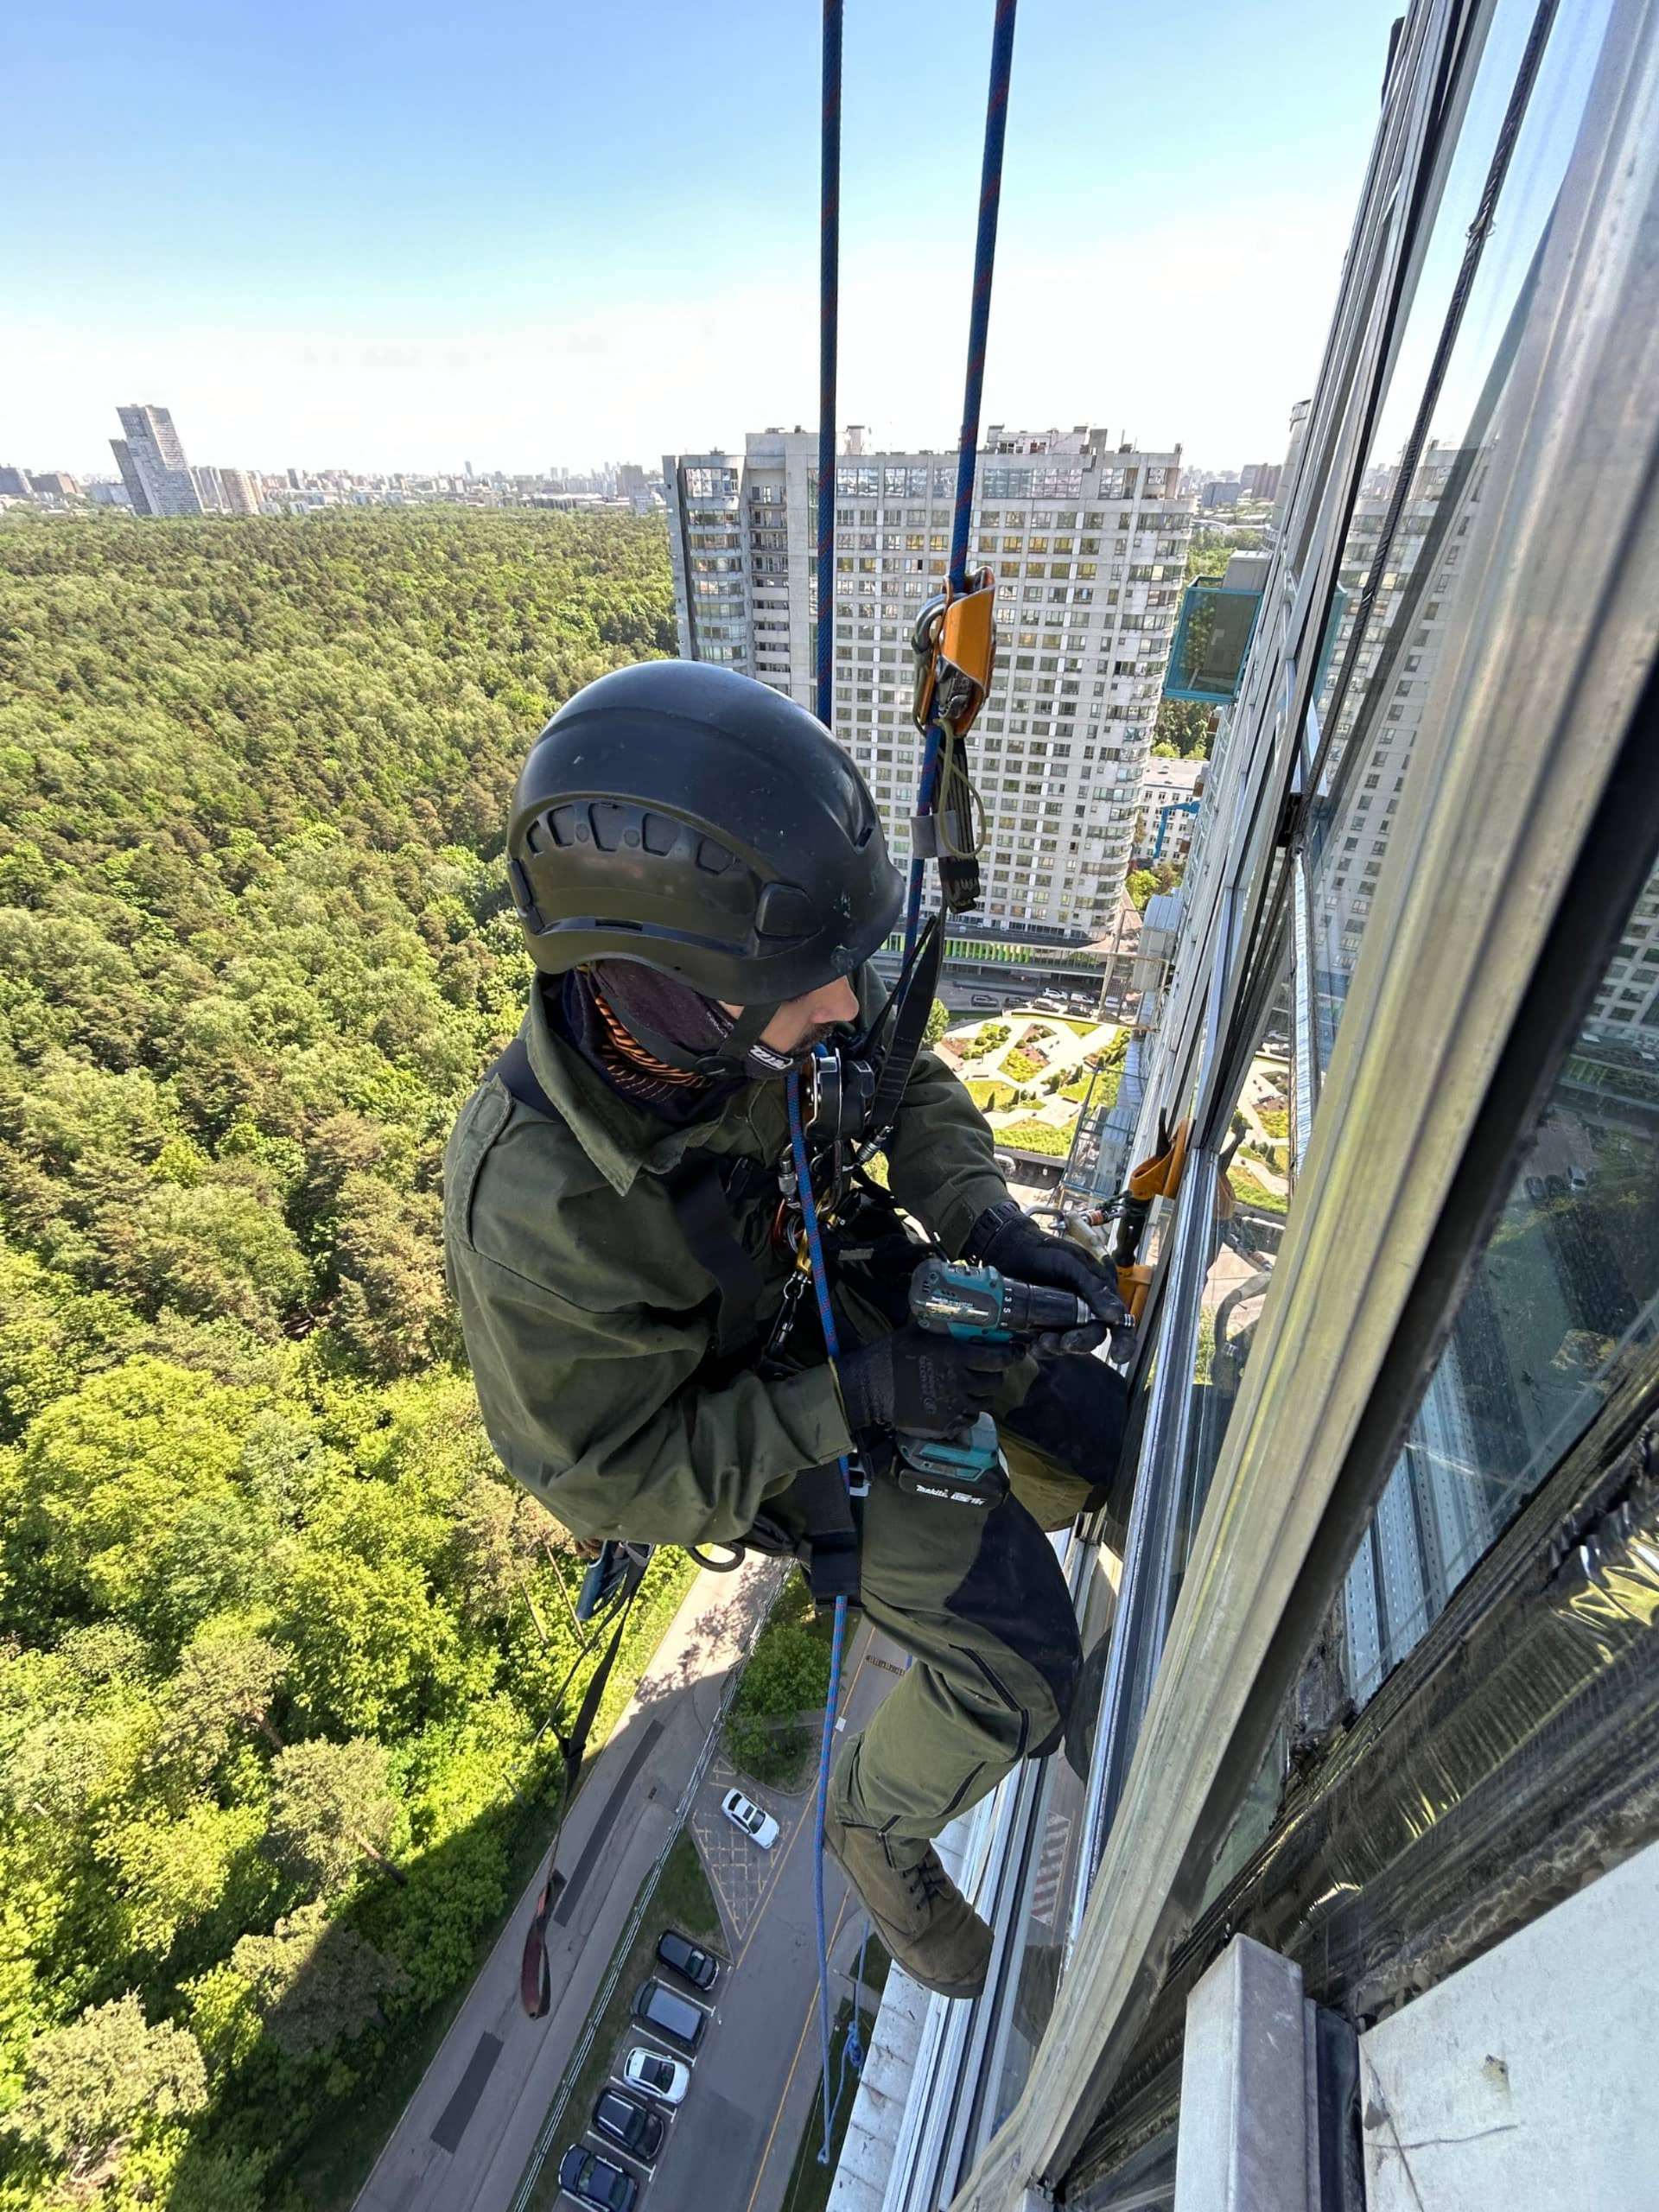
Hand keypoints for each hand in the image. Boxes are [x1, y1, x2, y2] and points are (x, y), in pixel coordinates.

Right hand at [837, 1326, 1016, 1440]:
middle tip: (986, 1370)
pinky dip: (967, 1412)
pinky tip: (956, 1404)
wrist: (870, 1389)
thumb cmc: (892, 1355)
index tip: (1016, 1351)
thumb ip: (943, 1330)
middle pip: (995, 1382)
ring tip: (969, 1388)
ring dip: (981, 1394)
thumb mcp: (917, 1333)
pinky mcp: (946, 1426)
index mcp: (955, 1357)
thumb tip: (961, 1319)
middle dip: (994, 1375)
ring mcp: (954, 1408)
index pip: (998, 1358)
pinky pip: (969, 1419)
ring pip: (984, 1402)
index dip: (1011, 1354)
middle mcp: (960, 1383)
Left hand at [966, 1200, 1133, 1359]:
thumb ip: (1094, 1287)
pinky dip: (1042, 1347)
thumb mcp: (1072, 1263)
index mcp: (1100, 1292)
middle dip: (1080, 1342)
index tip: (1119, 1355)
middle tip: (1064, 1342)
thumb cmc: (1044, 1250)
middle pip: (1093, 1336)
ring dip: (1058, 1347)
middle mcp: (1086, 1308)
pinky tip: (1032, 1342)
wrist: (1009, 1249)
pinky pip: (1049, 1344)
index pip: (1120, 1320)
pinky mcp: (1045, 1325)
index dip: (1124, 1340)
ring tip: (1041, 1341)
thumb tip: (1116, 1315)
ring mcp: (1065, 1318)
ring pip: (1070, 1344)